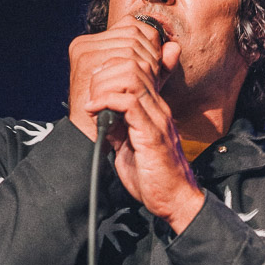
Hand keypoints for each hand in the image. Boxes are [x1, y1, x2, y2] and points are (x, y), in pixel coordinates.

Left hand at [68, 16, 204, 232]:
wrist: (173, 200)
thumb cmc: (153, 178)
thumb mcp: (128, 147)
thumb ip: (118, 128)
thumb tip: (100, 114)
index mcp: (153, 108)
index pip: (136, 67)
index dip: (110, 70)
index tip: (93, 89)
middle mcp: (158, 108)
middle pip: (133, 64)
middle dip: (104, 74)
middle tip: (90, 95)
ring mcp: (157, 118)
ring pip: (132, 76)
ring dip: (104, 85)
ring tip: (92, 104)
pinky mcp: (152, 134)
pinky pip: (129, 102)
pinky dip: (106, 101)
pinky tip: (95, 114)